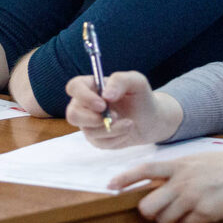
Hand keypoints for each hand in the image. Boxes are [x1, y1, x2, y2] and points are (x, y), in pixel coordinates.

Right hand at [64, 70, 181, 147]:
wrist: (149, 119)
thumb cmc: (140, 97)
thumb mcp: (136, 82)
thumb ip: (120, 80)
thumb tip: (106, 95)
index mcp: (90, 86)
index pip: (74, 87)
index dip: (83, 96)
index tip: (102, 104)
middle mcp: (84, 105)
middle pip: (72, 114)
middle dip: (93, 119)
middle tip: (115, 117)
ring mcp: (88, 123)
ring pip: (88, 131)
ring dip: (112, 129)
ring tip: (129, 123)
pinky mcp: (96, 139)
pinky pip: (100, 142)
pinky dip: (117, 138)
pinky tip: (127, 130)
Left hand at [109, 148, 222, 222]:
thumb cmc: (219, 167)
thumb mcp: (192, 161)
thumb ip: (173, 172)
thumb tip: (152, 187)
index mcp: (177, 165)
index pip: (144, 169)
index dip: (125, 178)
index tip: (110, 186)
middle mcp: (181, 181)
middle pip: (147, 207)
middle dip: (150, 213)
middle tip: (160, 211)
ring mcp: (192, 197)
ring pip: (165, 221)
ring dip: (171, 222)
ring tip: (183, 213)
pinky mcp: (205, 212)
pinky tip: (199, 216)